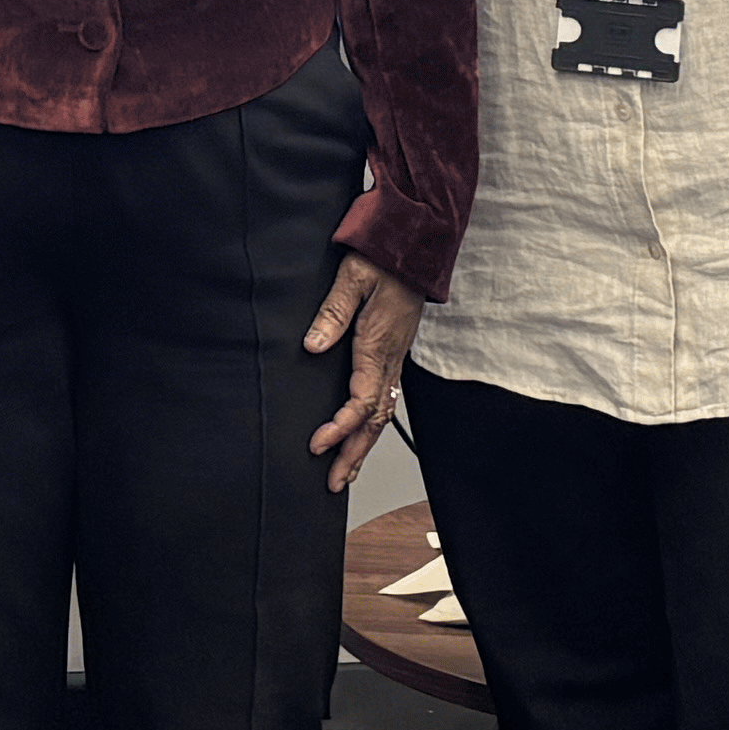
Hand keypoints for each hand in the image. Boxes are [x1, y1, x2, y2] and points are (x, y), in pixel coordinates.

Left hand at [303, 254, 418, 489]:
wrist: (416, 247)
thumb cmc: (384, 259)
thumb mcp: (352, 279)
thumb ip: (332, 313)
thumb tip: (313, 345)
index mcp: (377, 346)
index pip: (361, 402)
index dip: (340, 428)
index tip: (317, 444)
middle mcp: (390, 360)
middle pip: (374, 421)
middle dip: (355, 454)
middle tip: (335, 482)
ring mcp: (395, 359)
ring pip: (382, 415)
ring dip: (364, 446)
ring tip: (347, 472)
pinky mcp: (394, 354)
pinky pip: (386, 399)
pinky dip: (373, 426)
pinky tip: (364, 436)